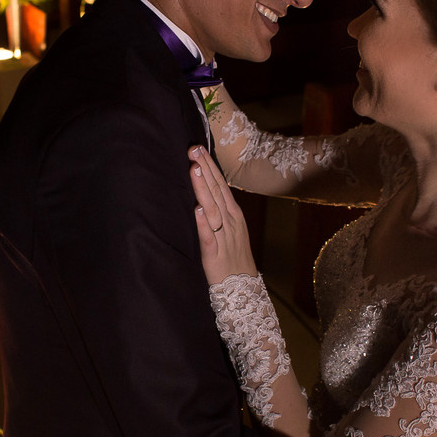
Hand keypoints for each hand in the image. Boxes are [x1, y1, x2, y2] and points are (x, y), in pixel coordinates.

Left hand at [188, 146, 257, 283]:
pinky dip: (203, 223)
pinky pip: (208, 236)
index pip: (219, 184)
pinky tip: (197, 210)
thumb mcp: (230, 228)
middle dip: (204, 168)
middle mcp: (229, 221)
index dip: (209, 165)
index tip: (198, 147)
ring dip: (202, 188)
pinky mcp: (213, 254)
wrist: (243, 289)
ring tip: (194, 169)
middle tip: (193, 148)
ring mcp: (223, 236)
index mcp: (232, 213)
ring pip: (211, 208)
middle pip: (215, 190)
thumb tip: (206, 190)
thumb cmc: (232, 256)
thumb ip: (219, 209)